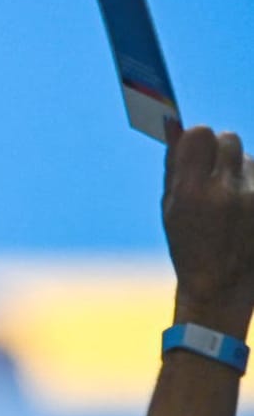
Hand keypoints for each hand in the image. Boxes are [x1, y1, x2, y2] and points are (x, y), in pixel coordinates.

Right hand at [163, 122, 253, 339]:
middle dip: (222, 153)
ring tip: (235, 201)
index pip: (201, 134)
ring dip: (243, 172)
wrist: (222, 290)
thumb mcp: (170, 209)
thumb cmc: (188, 247)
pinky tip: (247, 211)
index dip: (198, 142)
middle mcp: (226, 191)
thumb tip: (175, 125)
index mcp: (191, 191)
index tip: (196, 154)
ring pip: (252, 160)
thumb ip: (174, 166)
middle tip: (216, 176)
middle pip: (229, 139)